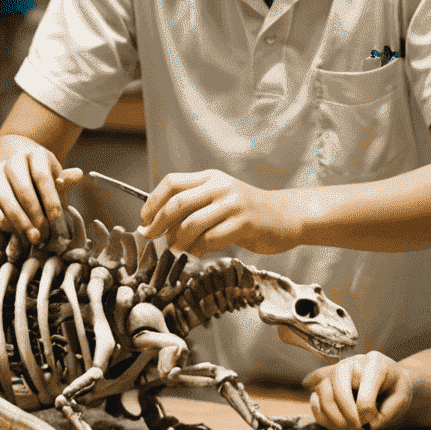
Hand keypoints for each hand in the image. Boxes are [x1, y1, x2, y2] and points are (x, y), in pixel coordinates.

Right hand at [0, 144, 81, 243]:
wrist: (12, 175)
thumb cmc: (41, 181)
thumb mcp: (54, 178)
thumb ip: (64, 180)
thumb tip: (78, 175)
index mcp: (33, 155)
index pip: (42, 176)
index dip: (50, 198)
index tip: (57, 218)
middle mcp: (11, 162)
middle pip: (23, 189)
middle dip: (36, 215)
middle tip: (45, 234)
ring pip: (6, 201)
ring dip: (21, 223)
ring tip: (33, 238)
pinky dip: (5, 226)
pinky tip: (17, 235)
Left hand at [138, 170, 295, 255]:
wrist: (286, 215)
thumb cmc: (247, 211)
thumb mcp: (219, 198)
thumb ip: (193, 205)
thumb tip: (158, 223)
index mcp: (209, 178)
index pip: (171, 182)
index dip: (152, 202)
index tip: (144, 220)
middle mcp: (219, 186)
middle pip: (177, 203)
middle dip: (158, 224)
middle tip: (152, 238)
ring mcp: (233, 203)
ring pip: (191, 224)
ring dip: (179, 241)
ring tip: (178, 249)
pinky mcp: (245, 223)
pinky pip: (211, 239)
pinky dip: (199, 249)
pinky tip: (199, 252)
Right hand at [305, 352, 412, 429]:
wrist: (388, 381)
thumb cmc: (395, 388)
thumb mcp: (403, 398)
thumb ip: (390, 412)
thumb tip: (371, 425)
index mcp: (374, 362)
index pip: (364, 385)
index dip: (367, 409)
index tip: (373, 421)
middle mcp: (351, 363)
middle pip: (338, 386)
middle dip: (346, 415)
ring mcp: (335, 372)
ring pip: (322, 393)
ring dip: (334, 419)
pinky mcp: (325, 384)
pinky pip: (315, 400)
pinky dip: (323, 417)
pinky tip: (337, 426)